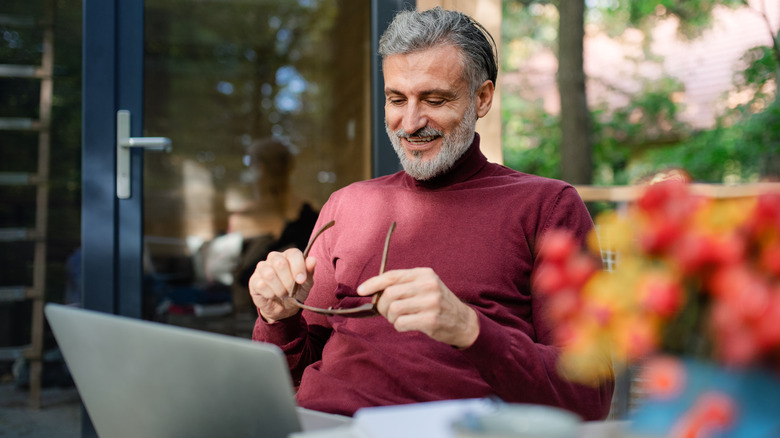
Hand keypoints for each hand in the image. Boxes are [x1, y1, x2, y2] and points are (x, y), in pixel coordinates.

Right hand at [248, 248, 315, 321]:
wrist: (284, 308)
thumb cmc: (296, 292)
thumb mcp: (306, 284)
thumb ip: (309, 271)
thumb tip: (312, 260)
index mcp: (289, 256)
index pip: (293, 253)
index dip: (298, 267)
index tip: (301, 280)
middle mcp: (274, 258)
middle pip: (280, 263)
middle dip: (288, 281)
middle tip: (291, 290)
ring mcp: (262, 268)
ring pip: (269, 274)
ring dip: (279, 289)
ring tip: (282, 294)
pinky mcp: (254, 279)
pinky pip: (261, 284)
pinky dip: (270, 294)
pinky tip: (273, 295)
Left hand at [357, 268, 478, 347]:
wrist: (462, 321)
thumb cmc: (436, 303)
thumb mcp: (424, 286)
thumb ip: (403, 285)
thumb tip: (372, 291)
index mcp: (424, 274)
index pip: (392, 276)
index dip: (373, 283)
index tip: (361, 291)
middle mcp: (428, 285)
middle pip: (389, 294)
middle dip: (383, 306)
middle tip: (388, 312)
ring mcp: (431, 303)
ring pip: (393, 309)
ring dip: (391, 317)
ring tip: (399, 318)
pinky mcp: (431, 320)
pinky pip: (401, 323)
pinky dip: (399, 326)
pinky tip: (408, 325)